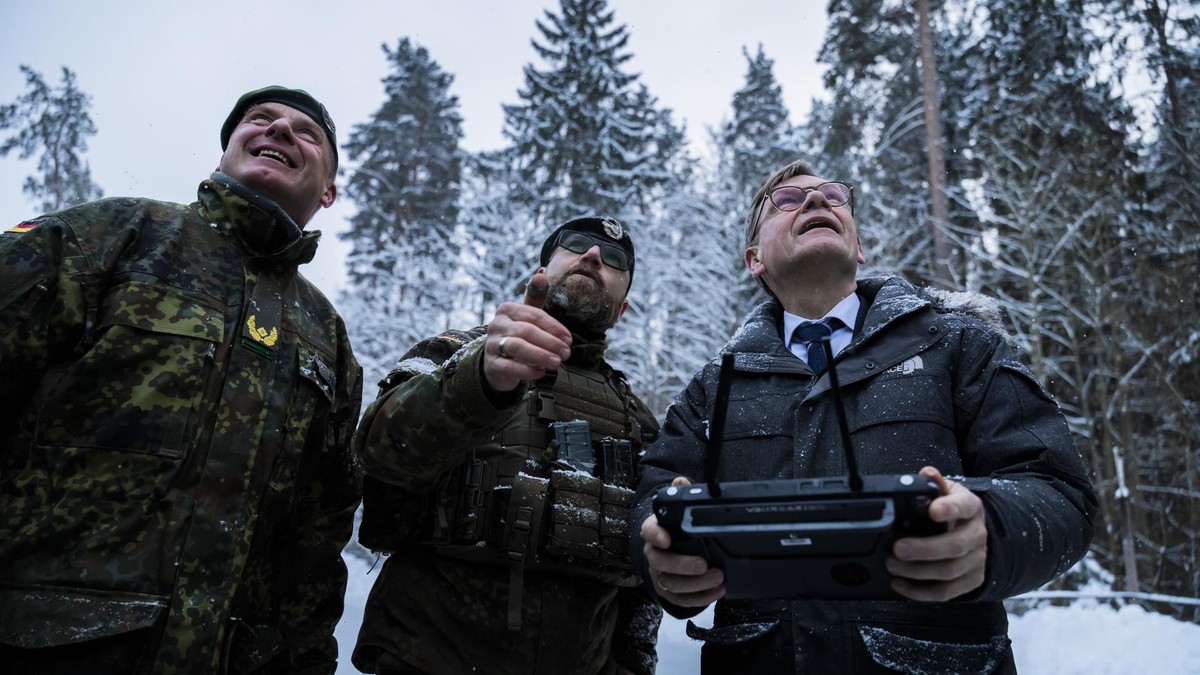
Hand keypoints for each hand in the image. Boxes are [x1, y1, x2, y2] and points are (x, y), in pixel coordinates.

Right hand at [483, 272, 571, 391]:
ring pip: (517, 347)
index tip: (569, 339)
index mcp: (507, 310)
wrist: (497, 361)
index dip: (554, 327)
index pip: (534, 315)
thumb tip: (542, 273)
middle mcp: (497, 325)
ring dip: (540, 355)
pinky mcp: (492, 364)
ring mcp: (492, 344)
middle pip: (527, 331)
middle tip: (566, 352)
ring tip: (557, 362)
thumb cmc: (517, 335)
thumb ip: (536, 297)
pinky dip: (527, 370)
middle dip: (550, 342)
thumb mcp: (527, 316)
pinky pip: (509, 366)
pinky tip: (541, 373)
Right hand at [640, 477, 725, 607]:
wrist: (672, 546)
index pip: (648, 530)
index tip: (666, 539)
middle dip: (681, 565)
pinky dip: (699, 598)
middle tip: (704, 565)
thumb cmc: (678, 527)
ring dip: (696, 584)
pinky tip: (716, 592)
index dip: (655, 535)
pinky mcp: (669, 591)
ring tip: (718, 578)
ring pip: (670, 584)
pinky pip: (680, 599)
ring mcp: (660, 574)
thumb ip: (682, 493)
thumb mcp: (681, 509)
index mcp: (655, 531)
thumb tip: (681, 481)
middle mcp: (654, 554)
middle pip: (659, 562)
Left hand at [887, 465, 987, 601]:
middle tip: (897, 548)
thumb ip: (935, 483)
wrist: (974, 531)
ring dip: (918, 571)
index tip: (933, 511)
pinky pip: (947, 592)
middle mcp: (977, 535)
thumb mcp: (946, 492)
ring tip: (892, 565)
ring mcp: (976, 560)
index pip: (963, 506)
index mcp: (970, 508)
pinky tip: (900, 585)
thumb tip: (926, 473)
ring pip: (950, 571)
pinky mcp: (971, 580)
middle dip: (924, 549)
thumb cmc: (952, 508)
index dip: (949, 509)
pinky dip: (921, 592)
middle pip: (956, 546)